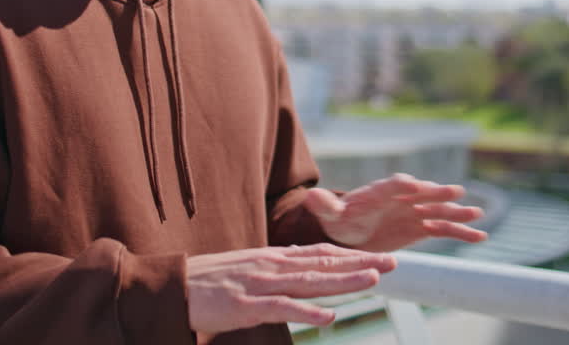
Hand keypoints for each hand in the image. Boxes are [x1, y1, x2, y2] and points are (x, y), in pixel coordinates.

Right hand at [186, 243, 395, 335]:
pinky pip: (282, 309)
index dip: (353, 255)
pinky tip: (328, 316)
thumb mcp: (249, 265)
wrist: (174, 287)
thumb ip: (277, 264)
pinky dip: (306, 312)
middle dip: (360, 263)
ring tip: (373, 280)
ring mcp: (260, 284)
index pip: (321, 253)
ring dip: (343, 281)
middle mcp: (272, 266)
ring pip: (310, 282)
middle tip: (393, 262)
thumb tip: (302, 258)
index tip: (381, 256)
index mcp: (275, 257)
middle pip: (324, 264)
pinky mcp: (246, 305)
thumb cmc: (211, 280)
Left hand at [304, 173, 487, 251]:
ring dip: (457, 212)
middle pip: (422, 193)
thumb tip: (310, 196)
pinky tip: (480, 236)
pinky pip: (444, 228)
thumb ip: (323, 205)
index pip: (391, 185)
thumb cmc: (341, 219)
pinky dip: (461, 232)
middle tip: (455, 191)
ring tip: (477, 214)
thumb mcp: (330, 213)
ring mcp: (414, 211)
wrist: (353, 229)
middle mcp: (401, 198)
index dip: (400, 185)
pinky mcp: (421, 226)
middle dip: (437, 193)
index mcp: (379, 192)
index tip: (412, 184)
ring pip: (438, 211)